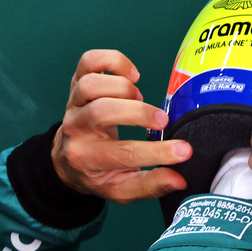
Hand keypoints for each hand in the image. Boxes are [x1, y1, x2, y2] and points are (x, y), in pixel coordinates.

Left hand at [51, 49, 191, 204]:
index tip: (184, 150)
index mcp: (88, 158)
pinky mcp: (77, 83)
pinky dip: (112, 61)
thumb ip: (150, 185)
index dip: (158, 152)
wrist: (67, 159)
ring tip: (139, 98)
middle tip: (162, 121)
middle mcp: (77, 128)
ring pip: (91, 84)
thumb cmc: (100, 173)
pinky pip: (89, 62)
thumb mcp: (123, 189)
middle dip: (138, 113)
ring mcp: (74, 103)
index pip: (125, 153)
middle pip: (102, 111)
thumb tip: (179, 179)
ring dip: (122, 88)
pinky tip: (131, 74)